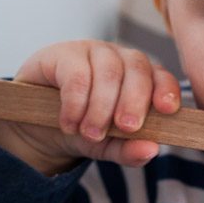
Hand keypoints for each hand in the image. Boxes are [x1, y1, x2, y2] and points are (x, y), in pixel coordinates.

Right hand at [0, 40, 179, 173]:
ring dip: (101, 108)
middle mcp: (120, 59)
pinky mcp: (63, 54)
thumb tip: (151, 150)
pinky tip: (69, 123)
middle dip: (134, 102)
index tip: (166, 110)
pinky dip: (75, 104)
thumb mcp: (107, 146)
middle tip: (126, 128)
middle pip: (138, 70)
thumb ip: (128, 150)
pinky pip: (76, 74)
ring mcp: (92, 52)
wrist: (37, 126)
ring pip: (108, 72)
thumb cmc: (82, 130)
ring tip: (91, 134)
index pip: (161, 77)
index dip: (166, 90)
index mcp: (140, 77)